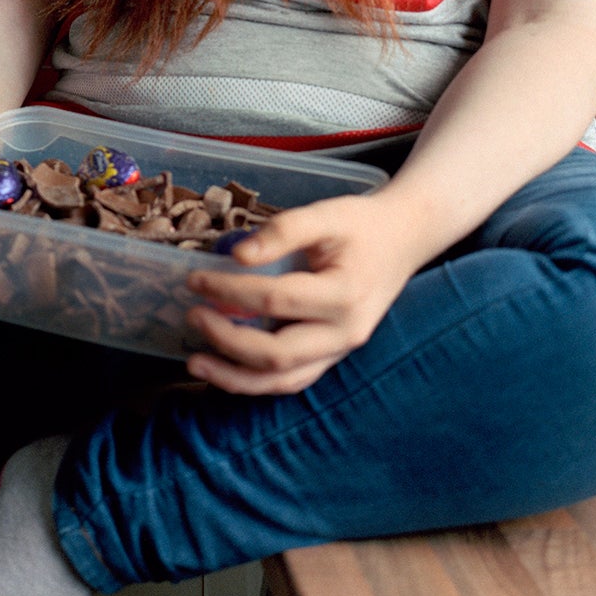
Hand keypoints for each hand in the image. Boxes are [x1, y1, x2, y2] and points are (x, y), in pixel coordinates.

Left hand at [182, 191, 430, 394]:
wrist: (403, 240)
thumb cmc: (362, 224)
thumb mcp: (327, 214)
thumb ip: (283, 230)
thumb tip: (236, 255)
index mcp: (344, 296)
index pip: (275, 300)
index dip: (230, 291)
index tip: (195, 280)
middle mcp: (345, 333)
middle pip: (277, 354)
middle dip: (227, 340)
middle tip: (192, 317)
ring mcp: (340, 351)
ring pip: (283, 381)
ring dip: (235, 378)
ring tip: (196, 364)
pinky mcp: (332, 356)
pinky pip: (292, 380)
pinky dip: (255, 382)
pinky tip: (225, 370)